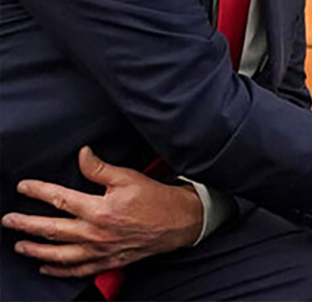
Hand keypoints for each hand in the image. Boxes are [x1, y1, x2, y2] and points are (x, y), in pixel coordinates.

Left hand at [1, 146, 202, 277]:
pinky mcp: (108, 262)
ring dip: (36, 250)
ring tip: (20, 245)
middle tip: (8, 221)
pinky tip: (47, 268)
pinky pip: (77, 270)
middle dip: (26, 224)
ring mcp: (100, 250)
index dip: (38, 192)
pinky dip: (59, 271)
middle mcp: (95, 233)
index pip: (60, 200)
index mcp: (99, 209)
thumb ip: (100, 168)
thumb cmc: (156, 198)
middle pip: (51, 230)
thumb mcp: (129, 177)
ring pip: (59, 254)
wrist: (179, 221)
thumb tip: (82, 154)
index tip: (23, 187)